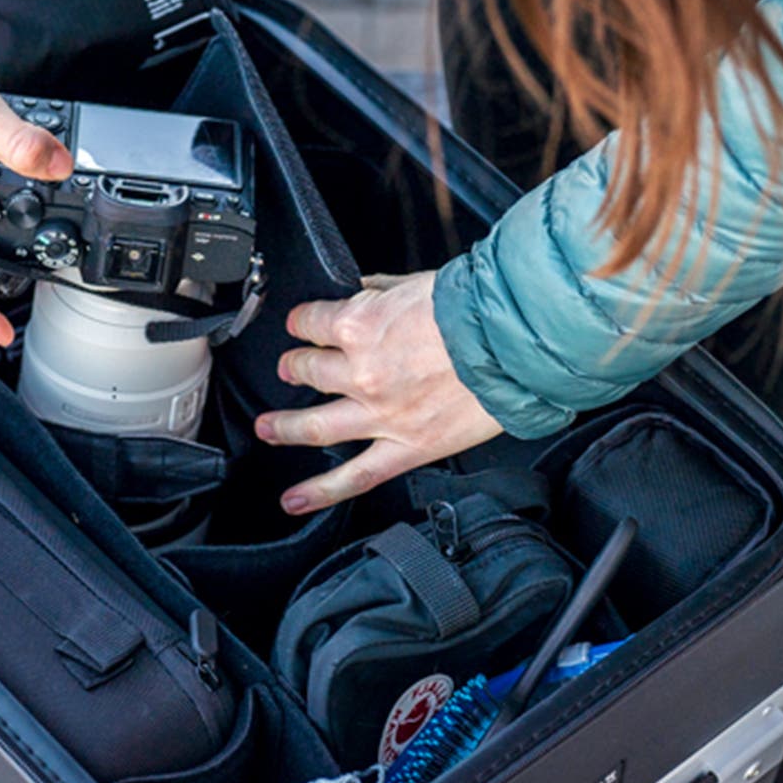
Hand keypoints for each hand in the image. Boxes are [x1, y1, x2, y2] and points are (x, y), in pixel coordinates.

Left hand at [255, 271, 503, 513]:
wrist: (514, 344)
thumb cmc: (474, 312)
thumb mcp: (416, 283)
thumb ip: (379, 291)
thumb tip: (362, 291)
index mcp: (359, 326)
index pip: (309, 322)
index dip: (301, 322)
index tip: (301, 325)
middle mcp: (361, 372)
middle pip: (306, 371)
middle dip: (293, 367)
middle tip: (290, 369)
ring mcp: (379, 415)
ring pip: (313, 427)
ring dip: (283, 427)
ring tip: (267, 428)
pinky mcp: (406, 448)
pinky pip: (355, 477)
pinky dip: (320, 491)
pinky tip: (294, 499)